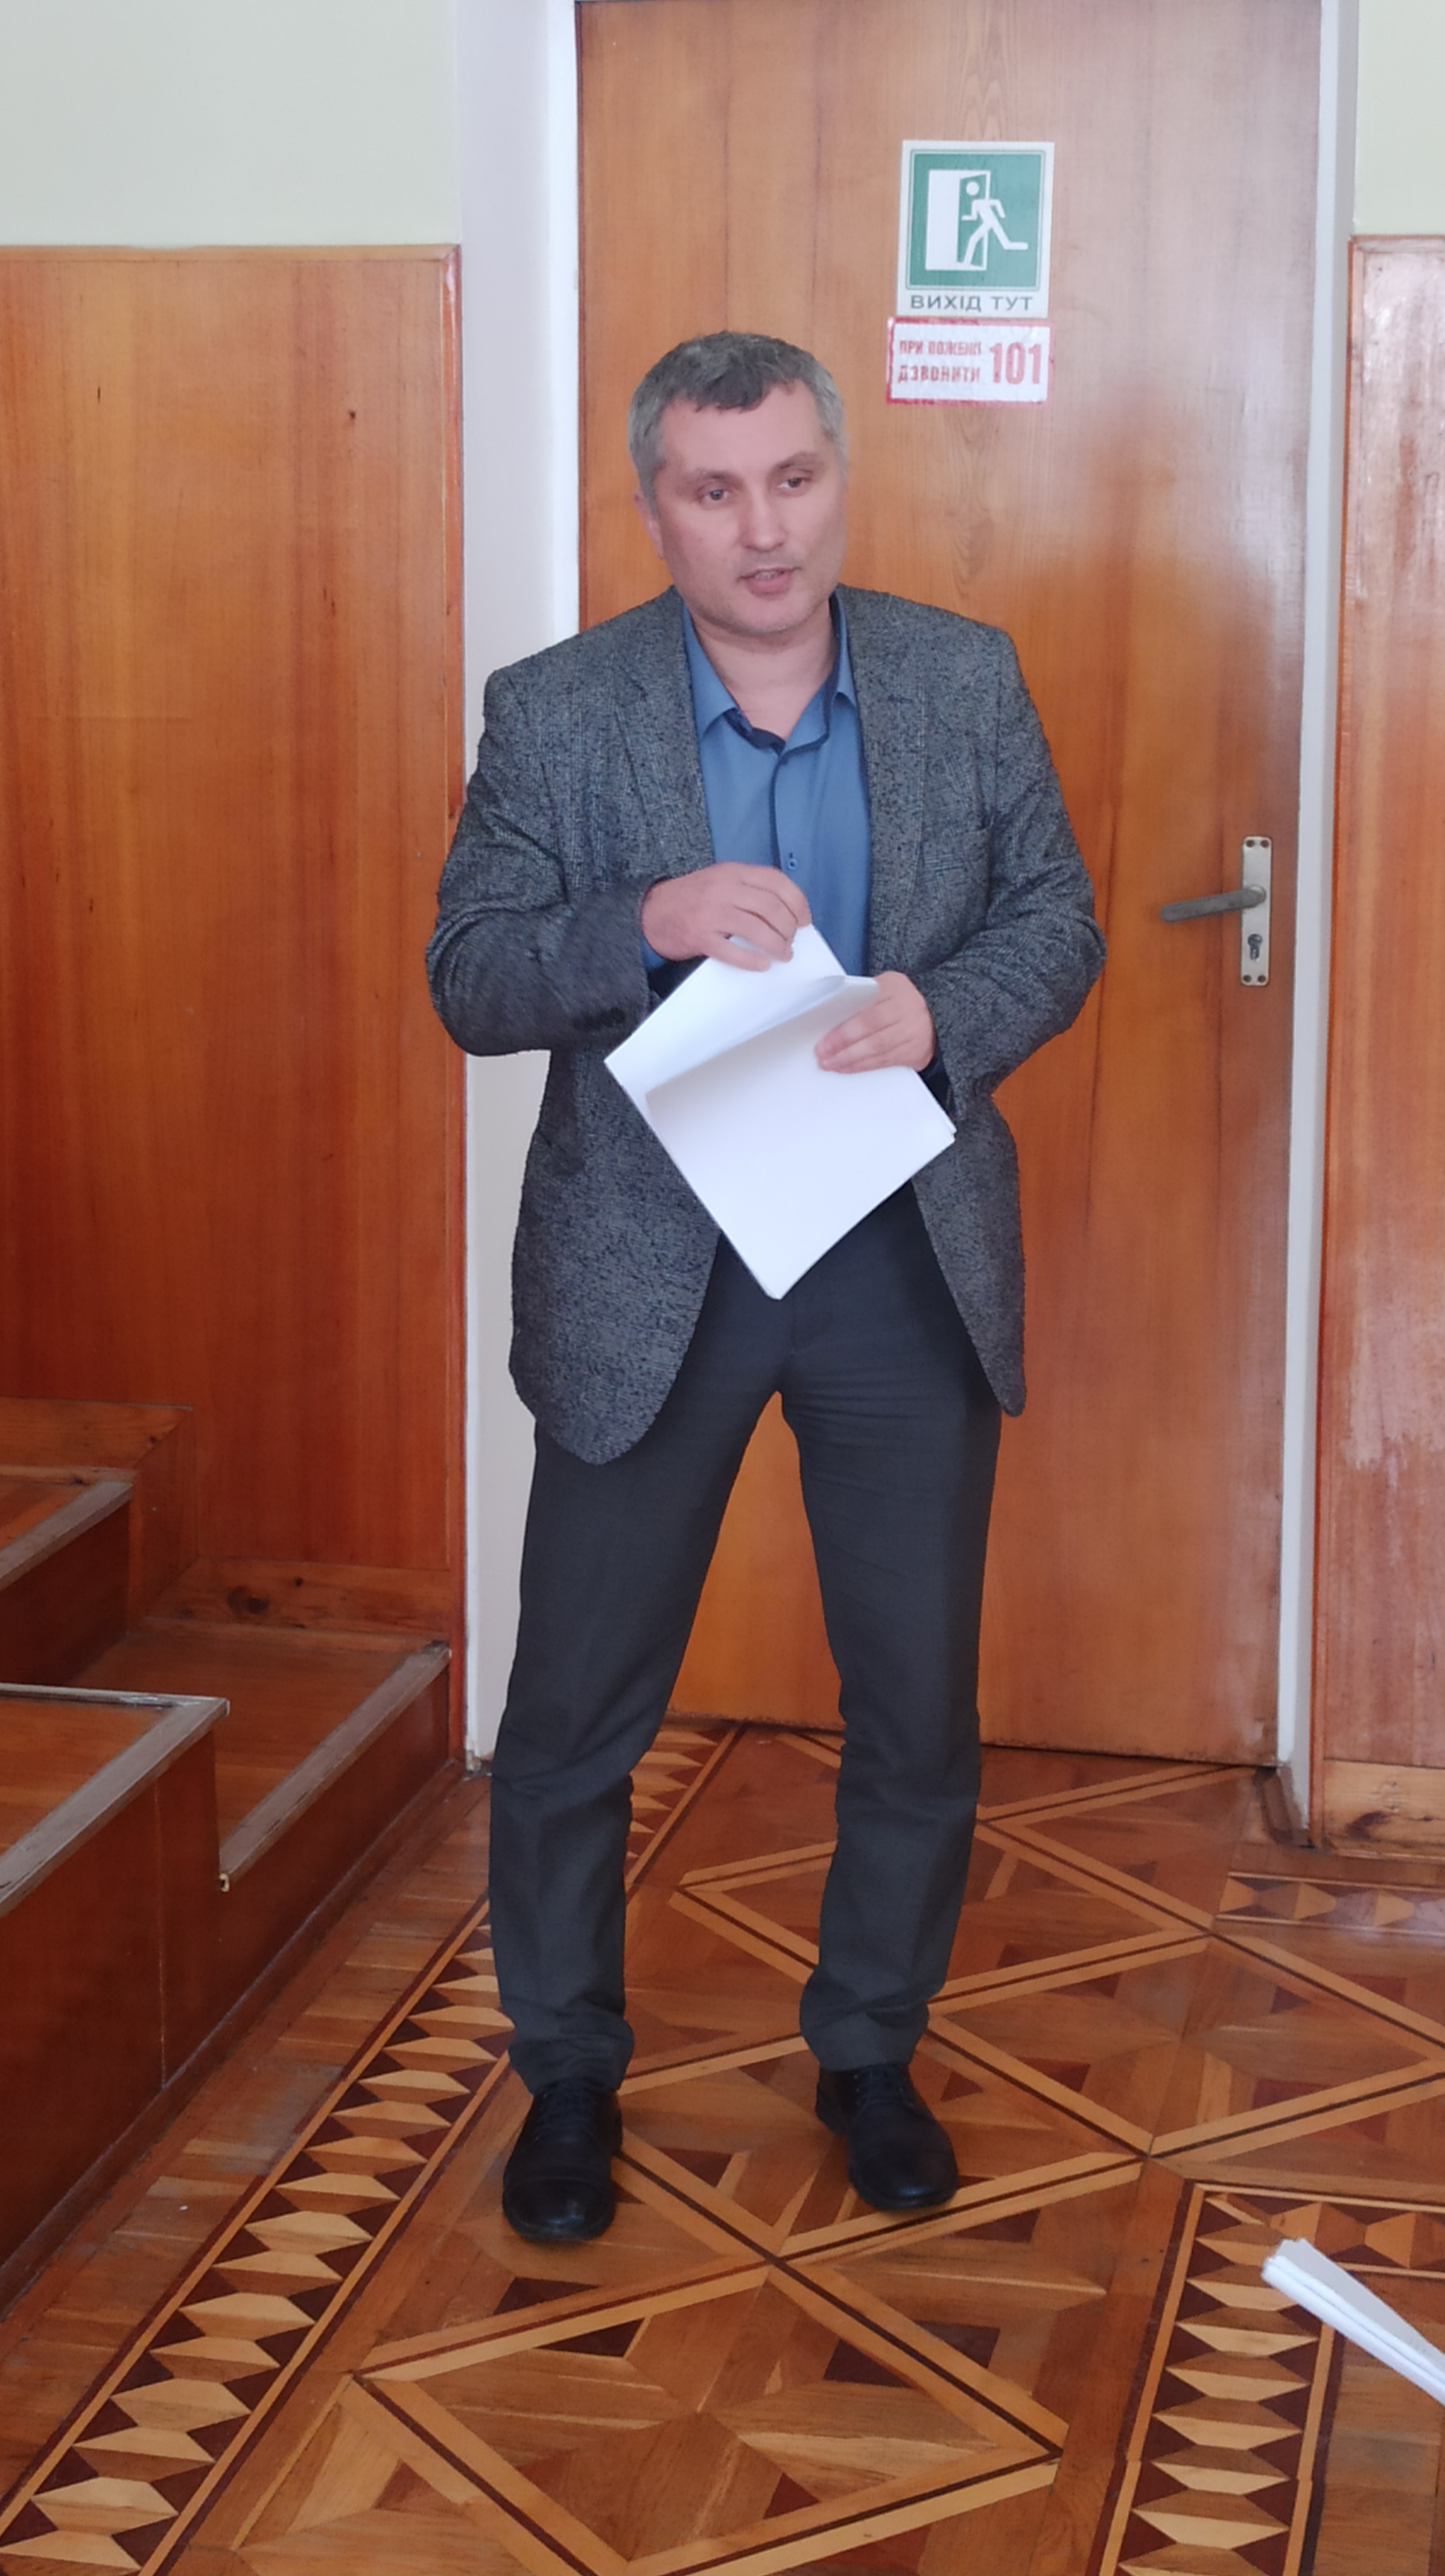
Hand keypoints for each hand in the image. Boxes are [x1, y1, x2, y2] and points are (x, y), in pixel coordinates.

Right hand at [641, 863, 810, 971]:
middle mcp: (724, 889)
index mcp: (733, 872)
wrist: (651, 911)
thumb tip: (787, 911)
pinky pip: (732, 950)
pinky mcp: (699, 936)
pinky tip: (762, 965)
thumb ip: (749, 888)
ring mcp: (710, 913)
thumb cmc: (693, 899)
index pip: (776, 882)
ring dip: (777, 945)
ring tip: (783, 955)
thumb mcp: (721, 880)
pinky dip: (752, 960)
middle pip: (771, 907)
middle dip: (789, 928)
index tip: (805, 920)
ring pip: (756, 929)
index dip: (797, 902)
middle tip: (791, 941)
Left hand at [815, 971, 936, 1073]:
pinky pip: (885, 1061)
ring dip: (850, 1059)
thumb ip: (861, 997)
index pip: (866, 1008)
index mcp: (894, 987)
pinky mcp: (914, 1051)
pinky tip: (847, 1067)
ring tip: (830, 1063)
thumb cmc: (898, 1000)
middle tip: (823, 1053)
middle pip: (871, 1030)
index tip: (824, 1037)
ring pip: (877, 1049)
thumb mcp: (884, 988)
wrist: (935, 1014)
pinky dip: (863, 1066)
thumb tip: (829, 1016)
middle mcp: (906, 1008)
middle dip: (843, 1044)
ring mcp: (913, 1031)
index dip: (844, 1027)